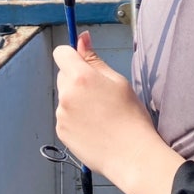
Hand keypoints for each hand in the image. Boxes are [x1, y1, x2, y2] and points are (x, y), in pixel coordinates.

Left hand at [54, 31, 184, 193]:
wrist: (132, 155)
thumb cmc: (131, 116)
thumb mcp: (117, 81)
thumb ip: (94, 59)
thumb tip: (82, 38)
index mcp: (80, 77)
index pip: (61, 53)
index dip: (72, 54)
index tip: (84, 61)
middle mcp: (66, 95)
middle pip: (63, 75)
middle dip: (77, 78)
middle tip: (101, 93)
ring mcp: (61, 115)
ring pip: (65, 96)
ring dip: (76, 99)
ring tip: (100, 114)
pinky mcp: (61, 132)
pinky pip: (65, 116)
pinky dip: (75, 117)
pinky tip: (94, 127)